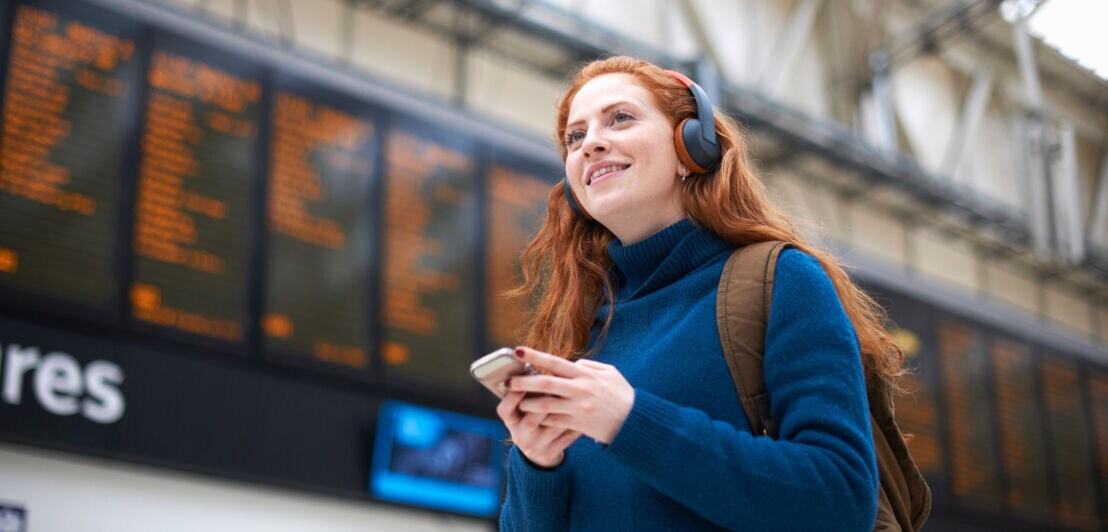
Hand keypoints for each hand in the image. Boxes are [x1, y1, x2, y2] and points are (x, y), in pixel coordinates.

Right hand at [496, 388, 579, 468]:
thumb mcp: (523, 409)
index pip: (505, 410)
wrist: (540, 450)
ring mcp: (536, 446)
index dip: (513, 397)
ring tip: (578, 396)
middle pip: (532, 419)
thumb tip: (533, 363)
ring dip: (567, 410)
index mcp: (511, 421)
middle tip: (558, 387)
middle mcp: (520, 435)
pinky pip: (567, 436)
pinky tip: (586, 412)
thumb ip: (527, 392)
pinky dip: (577, 423)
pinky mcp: (551, 453)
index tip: (525, 382)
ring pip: (554, 426)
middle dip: (546, 402)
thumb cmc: (532, 418)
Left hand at [508, 346, 634, 444]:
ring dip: (527, 403)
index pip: (555, 362)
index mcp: (586, 374)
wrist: (634, 422)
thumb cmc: (622, 395)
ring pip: (544, 405)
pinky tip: (533, 417)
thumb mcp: (609, 373)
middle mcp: (580, 390)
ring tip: (518, 402)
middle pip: (544, 383)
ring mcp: (578, 408)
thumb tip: (570, 363)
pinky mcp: (577, 425)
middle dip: (523, 381)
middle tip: (507, 381)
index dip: (534, 356)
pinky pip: (553, 421)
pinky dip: (541, 418)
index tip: (517, 351)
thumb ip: (589, 366)